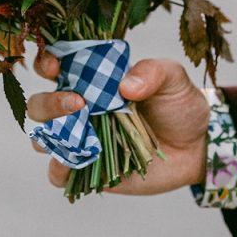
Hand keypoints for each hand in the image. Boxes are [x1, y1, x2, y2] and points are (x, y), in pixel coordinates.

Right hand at [28, 52, 209, 194]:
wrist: (196, 146)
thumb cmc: (179, 105)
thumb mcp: (172, 79)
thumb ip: (152, 72)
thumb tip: (124, 86)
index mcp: (92, 79)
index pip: (55, 66)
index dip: (46, 64)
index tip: (54, 67)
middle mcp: (80, 108)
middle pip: (39, 105)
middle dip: (48, 103)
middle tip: (78, 103)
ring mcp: (81, 140)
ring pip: (42, 139)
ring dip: (49, 136)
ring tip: (77, 134)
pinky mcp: (88, 169)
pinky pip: (59, 173)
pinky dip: (59, 169)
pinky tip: (74, 162)